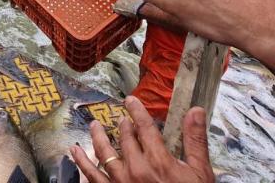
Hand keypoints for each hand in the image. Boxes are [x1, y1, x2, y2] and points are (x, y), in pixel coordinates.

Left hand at [71, 96, 213, 182]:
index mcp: (158, 160)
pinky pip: (92, 176)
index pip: (145, 127)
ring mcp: (121, 182)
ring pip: (105, 153)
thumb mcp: (200, 172)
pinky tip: (75, 151)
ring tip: (94, 126)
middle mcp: (136, 168)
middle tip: (121, 120)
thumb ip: (195, 140)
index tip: (130, 101)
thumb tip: (195, 110)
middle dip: (123, 127)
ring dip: (99, 137)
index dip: (137, 111)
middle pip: (125, 139)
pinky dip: (81, 162)